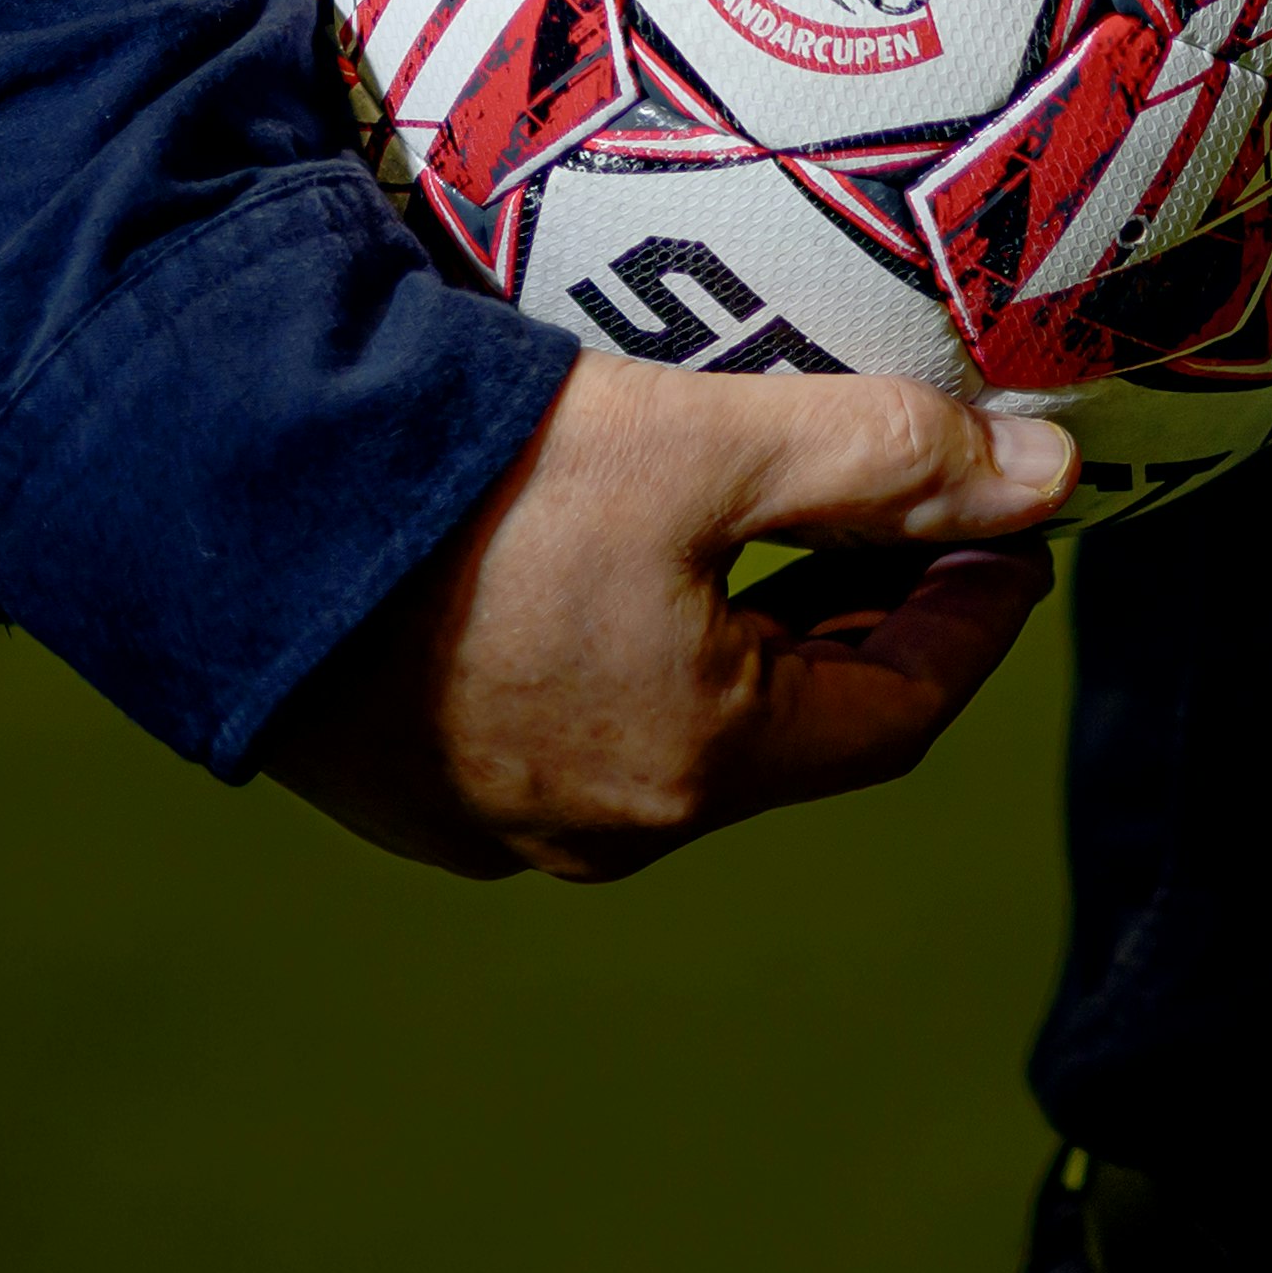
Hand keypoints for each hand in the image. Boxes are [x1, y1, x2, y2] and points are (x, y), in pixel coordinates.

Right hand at [268, 353, 1073, 881]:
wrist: (217, 504)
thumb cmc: (478, 481)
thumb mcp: (717, 443)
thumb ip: (892, 461)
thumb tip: (1054, 482)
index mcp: (694, 770)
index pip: (897, 716)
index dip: (974, 621)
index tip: (1012, 533)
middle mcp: (597, 829)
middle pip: (789, 731)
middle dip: (864, 620)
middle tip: (914, 513)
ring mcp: (486, 819)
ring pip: (677, 731)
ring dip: (748, 634)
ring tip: (784, 518)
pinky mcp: (404, 781)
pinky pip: (567, 722)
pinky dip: (635, 647)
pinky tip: (624, 554)